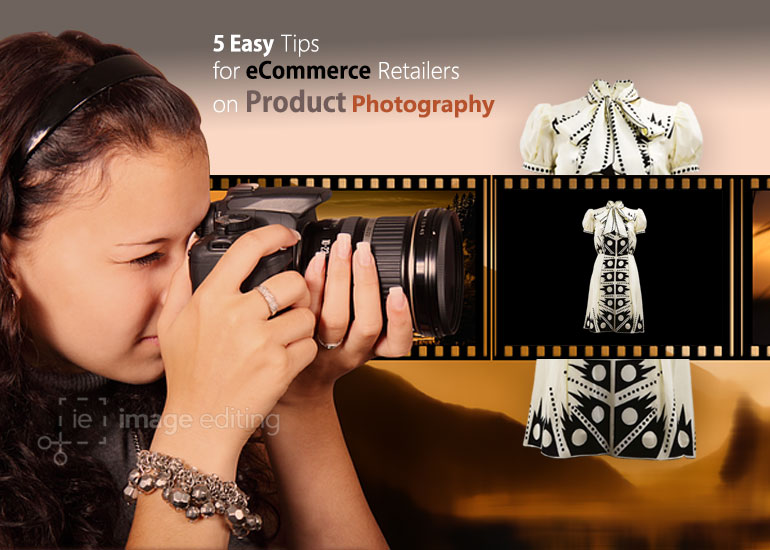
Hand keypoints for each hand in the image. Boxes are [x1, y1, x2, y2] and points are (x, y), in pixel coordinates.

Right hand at [156, 225, 316, 453]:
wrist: (201, 425)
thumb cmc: (188, 376)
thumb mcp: (172, 325)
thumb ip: (182, 281)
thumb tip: (193, 242)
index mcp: (211, 299)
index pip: (248, 249)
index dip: (274, 234)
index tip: (286, 236)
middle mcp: (237, 315)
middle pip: (292, 281)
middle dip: (297, 293)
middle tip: (288, 306)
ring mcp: (261, 341)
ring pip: (307, 314)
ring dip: (301, 325)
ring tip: (282, 338)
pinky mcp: (281, 366)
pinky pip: (310, 344)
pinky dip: (302, 352)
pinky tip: (283, 361)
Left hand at [278, 233, 413, 405]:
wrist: (300, 382)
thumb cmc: (333, 356)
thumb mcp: (361, 340)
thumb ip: (370, 310)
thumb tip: (370, 261)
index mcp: (373, 349)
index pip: (397, 342)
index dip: (400, 319)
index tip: (398, 292)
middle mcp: (351, 350)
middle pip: (366, 324)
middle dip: (367, 284)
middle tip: (364, 252)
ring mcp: (325, 345)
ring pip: (335, 317)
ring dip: (340, 278)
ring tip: (342, 249)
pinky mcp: (300, 336)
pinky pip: (307, 309)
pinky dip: (313, 281)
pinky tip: (316, 261)